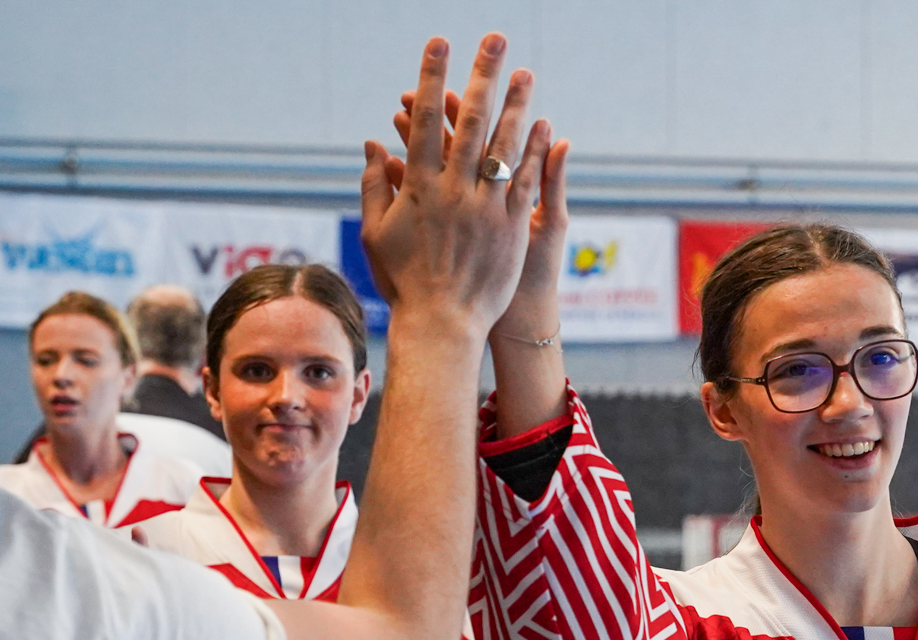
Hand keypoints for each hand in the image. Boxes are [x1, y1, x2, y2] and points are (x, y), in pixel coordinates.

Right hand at [360, 34, 551, 340]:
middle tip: (493, 39)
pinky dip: (534, 152)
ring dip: (515, 105)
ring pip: (503, 145)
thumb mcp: (375, 233)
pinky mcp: (511, 226)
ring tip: (525, 72)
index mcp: (417, 188)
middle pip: (469, 122)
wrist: (440, 323)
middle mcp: (453, 191)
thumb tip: (373, 143)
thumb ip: (374, 185)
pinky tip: (544, 124)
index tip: (438, 43)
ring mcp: (485, 207)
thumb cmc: (402, 281)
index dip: (430, 79)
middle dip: (481, 76)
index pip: (424, 121)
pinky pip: (525, 181)